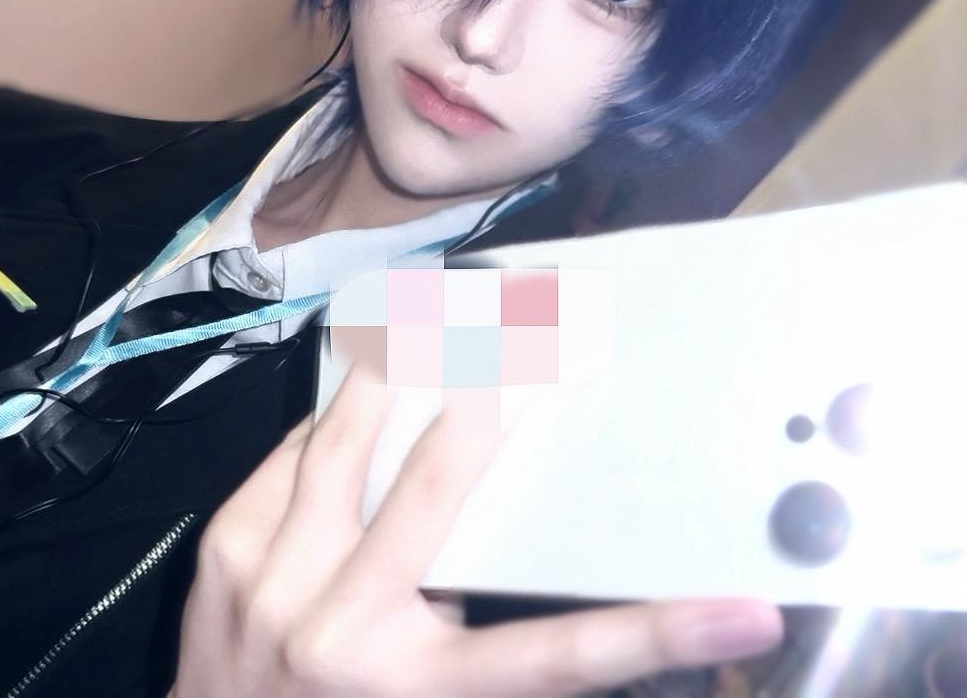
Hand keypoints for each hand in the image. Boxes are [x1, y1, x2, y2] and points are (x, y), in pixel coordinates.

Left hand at [168, 364, 782, 696]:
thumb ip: (485, 655)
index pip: (557, 658)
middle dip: (497, 395)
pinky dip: (333, 422)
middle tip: (543, 327)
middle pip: (440, 488)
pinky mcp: (224, 548)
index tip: (742, 608)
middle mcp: (344, 628)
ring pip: (349, 442)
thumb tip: (552, 569)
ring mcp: (273, 579)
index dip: (656, 633)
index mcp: (416, 688)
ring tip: (445, 306)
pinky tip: (360, 387)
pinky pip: (292, 458)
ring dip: (401, 366)